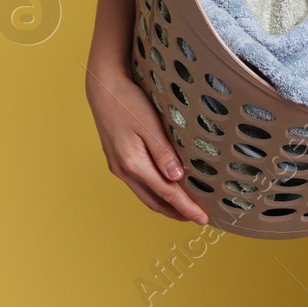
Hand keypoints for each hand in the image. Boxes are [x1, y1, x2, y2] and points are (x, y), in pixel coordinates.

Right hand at [86, 65, 210, 225]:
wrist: (104, 88)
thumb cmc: (128, 102)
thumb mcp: (150, 124)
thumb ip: (164, 152)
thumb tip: (177, 178)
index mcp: (133, 163)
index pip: (167, 193)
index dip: (186, 207)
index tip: (203, 218)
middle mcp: (124, 170)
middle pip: (154, 201)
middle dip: (176, 212)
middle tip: (197, 217)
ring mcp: (119, 166)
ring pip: (145, 195)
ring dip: (165, 204)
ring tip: (184, 208)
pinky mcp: (118, 160)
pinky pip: (139, 184)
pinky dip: (155, 192)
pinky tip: (164, 187)